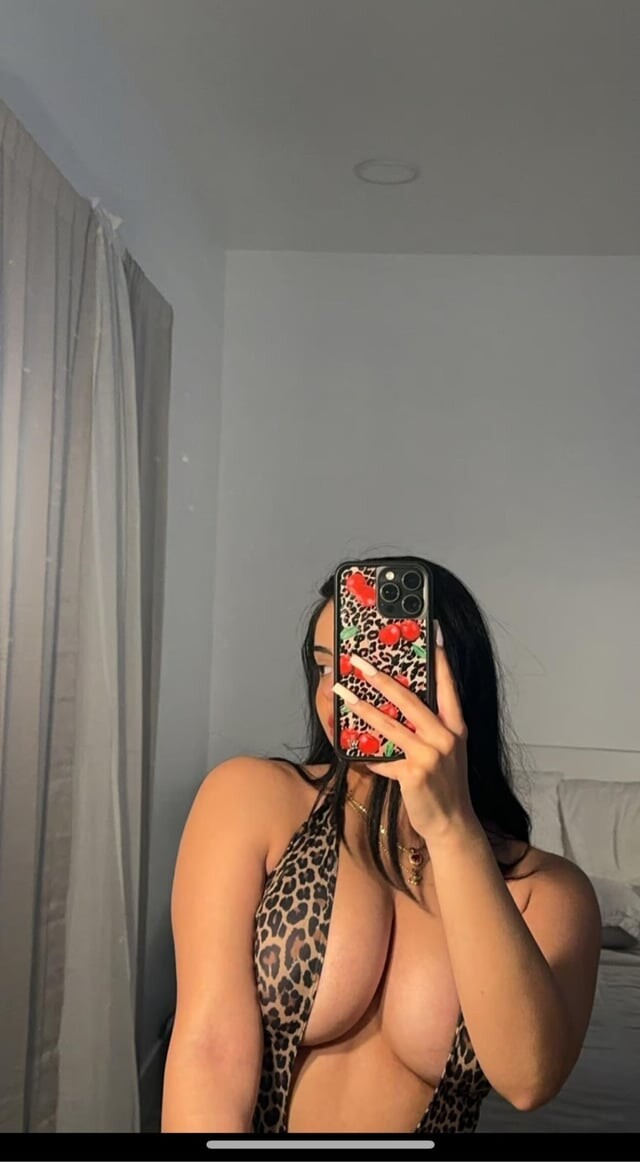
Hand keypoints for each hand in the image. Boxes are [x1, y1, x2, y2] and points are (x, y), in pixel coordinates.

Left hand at [332, 624, 477, 843]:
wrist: (452, 823)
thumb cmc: (444, 784)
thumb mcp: (444, 751)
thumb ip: (426, 728)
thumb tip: (393, 706)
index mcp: (455, 726)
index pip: (448, 685)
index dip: (440, 658)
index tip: (434, 631)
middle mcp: (446, 736)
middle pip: (409, 698)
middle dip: (381, 677)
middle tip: (360, 661)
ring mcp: (431, 754)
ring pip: (389, 724)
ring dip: (362, 706)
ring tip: (342, 692)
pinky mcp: (414, 773)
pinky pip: (383, 759)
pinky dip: (369, 756)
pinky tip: (355, 753)